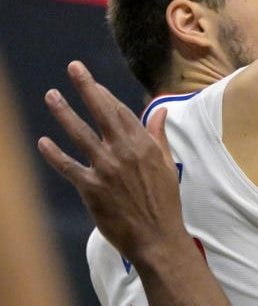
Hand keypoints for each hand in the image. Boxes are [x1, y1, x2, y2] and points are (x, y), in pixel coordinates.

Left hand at [37, 61, 185, 262]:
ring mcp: (106, 169)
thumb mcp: (167, 166)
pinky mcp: (91, 188)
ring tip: (51, 95)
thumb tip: (160, 112)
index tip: (92, 82)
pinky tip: (43, 142)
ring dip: (64, 112)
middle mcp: (124, 152)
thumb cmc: (164, 204)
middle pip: (102, 112)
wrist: (158, 238)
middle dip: (87, 87)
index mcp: (144, 146)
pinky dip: (54, 154)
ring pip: (80, 134)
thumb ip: (158, 137)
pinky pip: (68, 166)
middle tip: (74, 67)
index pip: (121, 111)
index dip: (105, 94)